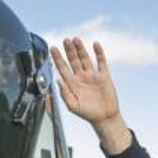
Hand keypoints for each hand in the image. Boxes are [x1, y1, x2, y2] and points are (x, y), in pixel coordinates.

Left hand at [50, 38, 130, 153]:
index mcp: (72, 84)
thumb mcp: (72, 106)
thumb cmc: (87, 113)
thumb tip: (57, 80)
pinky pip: (101, 62)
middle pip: (73, 60)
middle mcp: (81, 77)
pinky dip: (99, 53)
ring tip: (75, 39)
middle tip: (65, 40)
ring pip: (85, 59)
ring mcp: (92, 76)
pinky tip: (95, 45)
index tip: (52, 48)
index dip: (57, 58)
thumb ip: (64, 93)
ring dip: (80, 49)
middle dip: (69, 50)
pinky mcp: (103, 76)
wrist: (104, 118)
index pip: (62, 68)